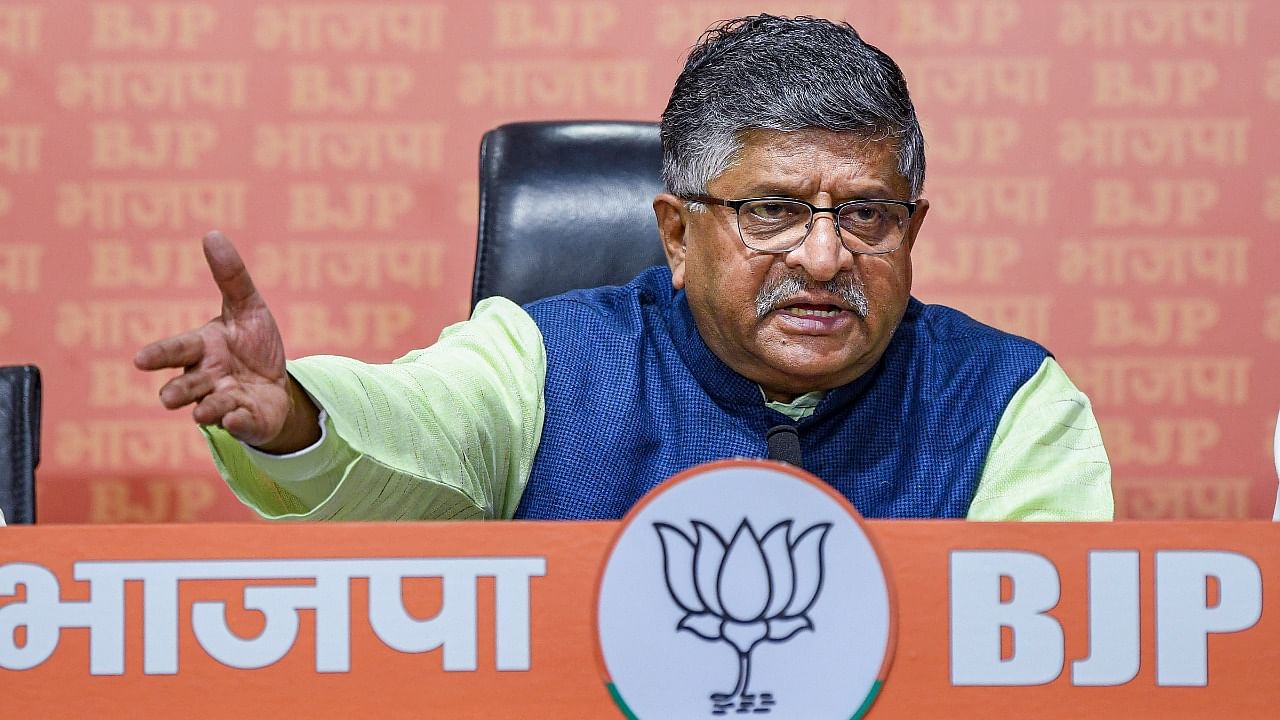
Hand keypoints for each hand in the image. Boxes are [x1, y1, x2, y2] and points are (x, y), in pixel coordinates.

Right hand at [134, 231, 317, 451]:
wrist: (277, 385)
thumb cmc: (253, 345)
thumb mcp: (248, 307)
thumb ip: (231, 276)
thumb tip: (212, 234)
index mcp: (203, 348)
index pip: (177, 349)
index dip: (159, 355)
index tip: (140, 360)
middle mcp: (207, 378)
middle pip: (185, 386)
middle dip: (177, 391)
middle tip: (168, 397)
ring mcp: (225, 402)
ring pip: (209, 408)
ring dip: (207, 409)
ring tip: (204, 412)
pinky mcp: (246, 420)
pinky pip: (240, 424)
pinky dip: (238, 423)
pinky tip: (235, 420)